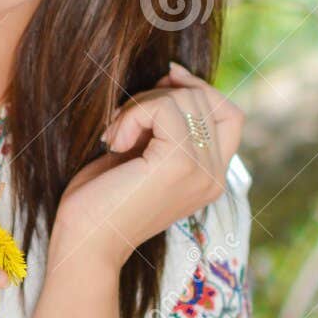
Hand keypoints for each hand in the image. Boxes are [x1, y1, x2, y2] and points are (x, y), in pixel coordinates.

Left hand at [50, 62, 244, 271]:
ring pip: (186, 98)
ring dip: (141, 105)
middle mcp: (214, 176)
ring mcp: (201, 171)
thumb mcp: (144, 155)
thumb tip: (175, 74)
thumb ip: (167, 127)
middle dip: (159, 95)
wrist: (84, 243)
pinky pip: (164, 107)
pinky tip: (115, 142)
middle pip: (206, 99)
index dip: (201, 89)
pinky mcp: (180, 164)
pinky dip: (133, 114)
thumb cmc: (102, 201)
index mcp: (210, 178)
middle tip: (124, 121)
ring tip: (117, 135)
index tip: (166, 79)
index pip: (232, 116)